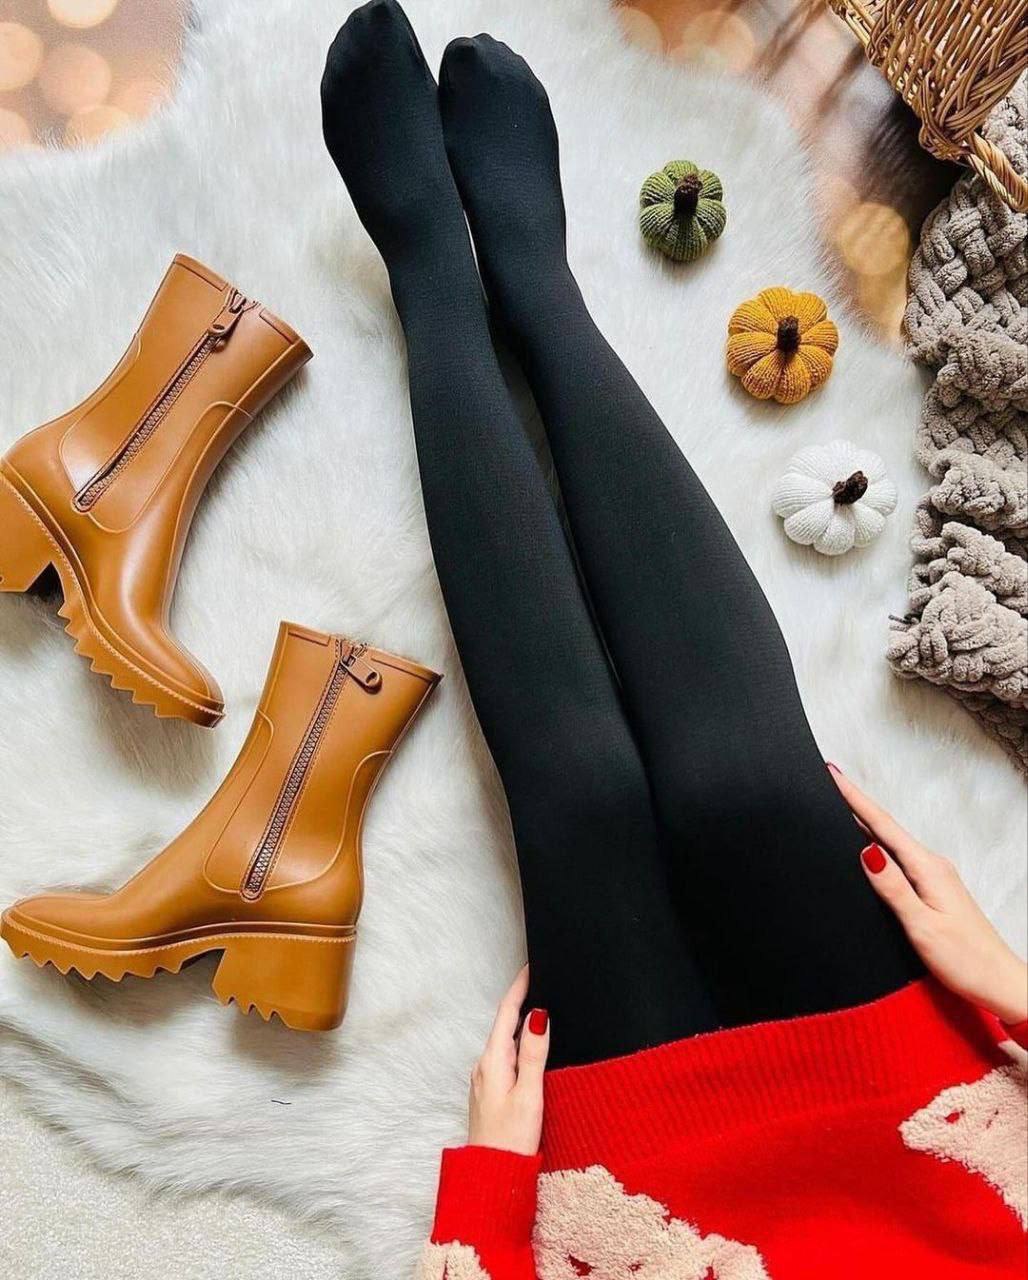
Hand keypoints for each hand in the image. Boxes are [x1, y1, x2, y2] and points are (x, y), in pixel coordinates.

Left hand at [467, 965, 549, 1156]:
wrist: (490, 1177)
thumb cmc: (511, 1140)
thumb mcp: (529, 1094)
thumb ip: (534, 1054)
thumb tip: (539, 1016)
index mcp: (493, 1060)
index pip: (507, 1012)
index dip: (519, 987)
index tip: (531, 966)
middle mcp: (484, 1065)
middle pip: (503, 1023)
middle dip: (520, 999)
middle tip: (539, 979)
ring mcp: (484, 1079)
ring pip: (503, 1040)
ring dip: (519, 1022)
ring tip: (539, 1006)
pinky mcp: (490, 1091)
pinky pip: (503, 1056)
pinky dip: (516, 1042)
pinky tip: (529, 1046)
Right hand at [829, 764, 1027, 1027]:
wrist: (1000, 983)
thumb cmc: (965, 960)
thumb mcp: (922, 925)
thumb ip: (893, 887)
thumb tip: (866, 851)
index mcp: (927, 868)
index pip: (883, 826)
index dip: (855, 799)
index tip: (833, 774)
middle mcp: (932, 866)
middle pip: (886, 828)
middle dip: (856, 804)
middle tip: (829, 783)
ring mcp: (934, 877)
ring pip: (892, 843)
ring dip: (866, 823)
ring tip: (840, 806)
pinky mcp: (933, 890)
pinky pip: (900, 859)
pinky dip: (879, 845)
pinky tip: (868, 848)